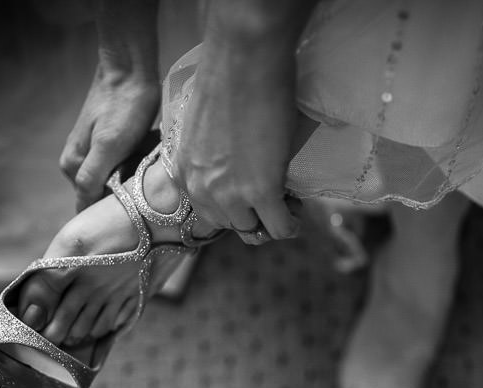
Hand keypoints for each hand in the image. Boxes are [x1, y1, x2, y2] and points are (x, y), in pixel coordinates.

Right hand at [60, 66, 159, 211]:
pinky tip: (147, 158)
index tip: (134, 212)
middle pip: (102, 196)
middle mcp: (78, 162)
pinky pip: (124, 168)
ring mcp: (94, 153)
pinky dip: (137, 168)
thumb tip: (82, 209)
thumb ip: (91, 177)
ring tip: (148, 168)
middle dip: (125, 196)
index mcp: (72, 167)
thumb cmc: (124, 107)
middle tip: (146, 185)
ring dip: (133, 182)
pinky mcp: (110, 145)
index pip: (88, 207)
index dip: (110, 214)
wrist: (132, 70)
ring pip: (115, 183)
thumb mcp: (108, 145)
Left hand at [170, 3, 314, 243]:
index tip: (251, 193)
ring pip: (255, 231)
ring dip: (273, 220)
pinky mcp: (261, 191)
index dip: (234, 206)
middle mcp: (201, 189)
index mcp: (184, 172)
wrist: (244, 60)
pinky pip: (281, 227)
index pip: (208, 213)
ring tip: (287, 200)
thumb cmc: (225, 78)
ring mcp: (230, 193)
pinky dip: (292, 223)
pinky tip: (298, 210)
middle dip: (253, 216)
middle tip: (273, 195)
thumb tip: (234, 163)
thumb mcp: (202, 128)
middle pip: (231, 225)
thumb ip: (210, 155)